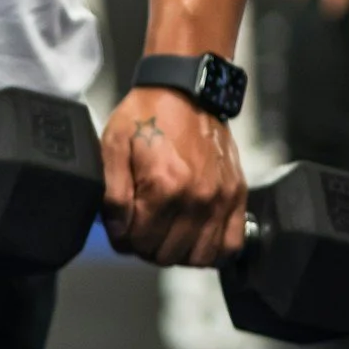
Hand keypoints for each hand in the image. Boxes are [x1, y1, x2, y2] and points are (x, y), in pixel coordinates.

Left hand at [100, 88, 247, 267]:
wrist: (186, 90)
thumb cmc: (148, 114)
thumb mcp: (113, 146)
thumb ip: (112, 194)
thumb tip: (118, 231)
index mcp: (163, 186)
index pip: (139, 242)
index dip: (124, 241)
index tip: (122, 229)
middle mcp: (196, 197)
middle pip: (166, 254)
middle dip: (148, 247)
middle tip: (142, 229)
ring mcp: (220, 199)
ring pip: (198, 257)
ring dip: (178, 252)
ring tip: (167, 234)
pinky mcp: (236, 195)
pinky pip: (230, 245)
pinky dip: (212, 251)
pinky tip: (195, 237)